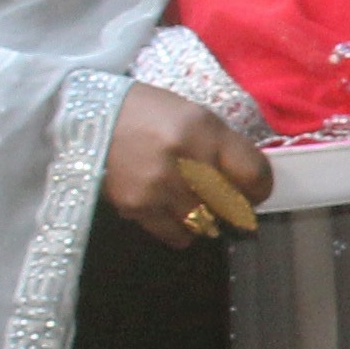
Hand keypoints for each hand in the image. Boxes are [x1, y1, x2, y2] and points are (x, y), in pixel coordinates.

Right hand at [104, 81, 276, 249]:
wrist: (89, 117)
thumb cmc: (149, 113)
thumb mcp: (195, 117)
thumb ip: (223, 148)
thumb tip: (249, 184)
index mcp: (204, 130)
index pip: (253, 174)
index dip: (260, 187)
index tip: (255, 190)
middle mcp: (185, 160)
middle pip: (232, 203)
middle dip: (234, 205)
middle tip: (224, 198)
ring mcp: (160, 187)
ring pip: (206, 223)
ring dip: (206, 217)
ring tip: (192, 201)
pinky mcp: (137, 206)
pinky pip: (175, 234)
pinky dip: (181, 230)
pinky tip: (172, 212)